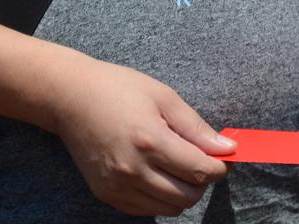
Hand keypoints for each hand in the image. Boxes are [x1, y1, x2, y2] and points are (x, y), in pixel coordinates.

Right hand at [47, 54, 232, 216]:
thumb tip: (227, 148)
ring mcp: (117, 186)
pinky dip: (161, 198)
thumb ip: (196, 128)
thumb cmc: (119, 89)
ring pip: (168, 208)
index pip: (199, 171)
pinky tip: (160, 175)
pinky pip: (145, 209)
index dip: (219, 168)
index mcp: (150, 141)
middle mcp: (133, 170)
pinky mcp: (106, 194)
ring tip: (181, 167)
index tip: (224, 158)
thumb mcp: (164, 97)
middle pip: (187, 196)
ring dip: (184, 192)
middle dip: (204, 181)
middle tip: (203, 161)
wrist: (71, 98)